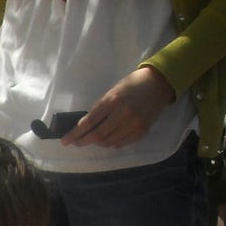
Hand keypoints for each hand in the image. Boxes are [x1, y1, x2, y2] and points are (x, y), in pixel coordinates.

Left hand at [60, 66, 175, 149]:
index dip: (75, 134)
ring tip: (92, 139)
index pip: (89, 122)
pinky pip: (122, 143)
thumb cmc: (133, 84)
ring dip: (97, 143)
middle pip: (97, 135)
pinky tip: (108, 140)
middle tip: (75, 143)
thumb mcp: (113, 91)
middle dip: (83, 141)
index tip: (65, 141)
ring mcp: (134, 123)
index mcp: (113, 100)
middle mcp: (123, 114)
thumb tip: (86, 125)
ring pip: (108, 142)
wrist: (160, 82)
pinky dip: (111, 143)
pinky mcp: (142, 130)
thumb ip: (100, 108)